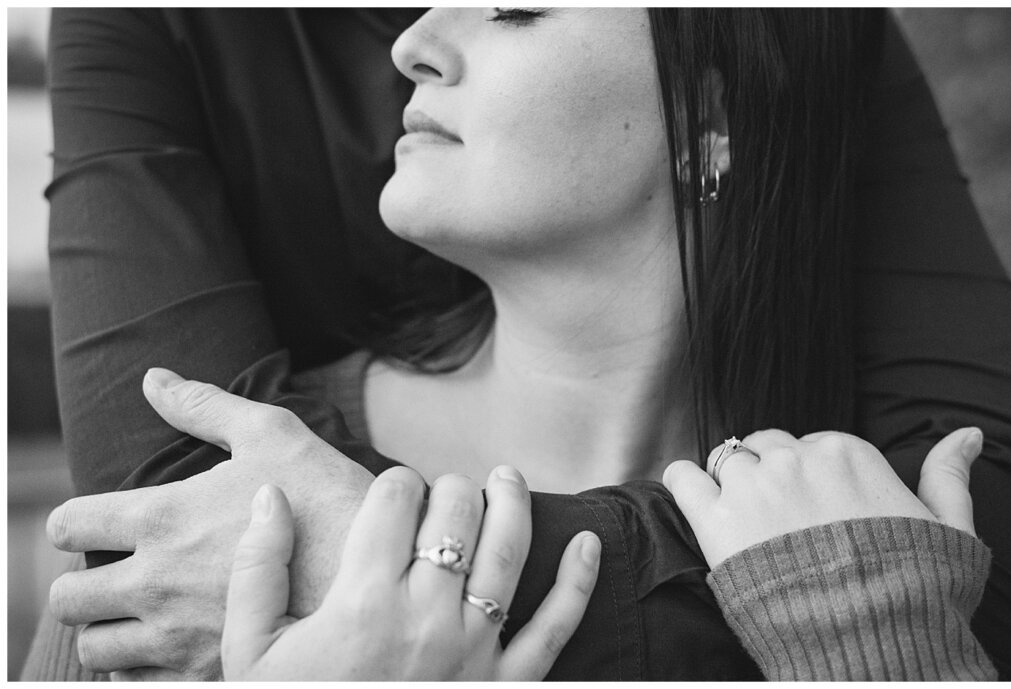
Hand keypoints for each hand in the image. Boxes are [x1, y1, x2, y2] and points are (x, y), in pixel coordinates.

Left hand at [46, 368, 373, 678]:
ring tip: (138, 616)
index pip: (69, 525)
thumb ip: (205, 406)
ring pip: (95, 650)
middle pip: (68, 599)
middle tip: (113, 575)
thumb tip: (155, 380)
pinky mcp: (206, 672)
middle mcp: (157, 581)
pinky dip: (137, 670)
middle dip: (81, 586)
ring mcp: (178, 636)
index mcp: (163, 518)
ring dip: (107, 631)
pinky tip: (165, 648)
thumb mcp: (272, 432)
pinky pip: (135, 686)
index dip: (74, 522)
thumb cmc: (328, 495)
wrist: (383, 569)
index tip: (92, 525)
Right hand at [222, 467, 601, 679]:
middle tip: (442, 493)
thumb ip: (258, 569)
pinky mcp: (507, 685)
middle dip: (449, 489)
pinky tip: (589, 543)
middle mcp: (426, 617)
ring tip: (507, 479)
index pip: (395, 498)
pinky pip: (555, 627)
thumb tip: (270, 497)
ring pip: (508, 552)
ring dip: (512, 503)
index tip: (391, 494)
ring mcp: (473, 651)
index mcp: (362, 602)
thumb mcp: (252, 650)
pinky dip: (578, 583)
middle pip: (455, 513)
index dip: (394, 482)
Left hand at [662, 427, 981, 568]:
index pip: (811, 446)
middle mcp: (794, 459)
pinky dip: (686, 484)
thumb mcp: (948, 529)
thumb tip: (968, 435)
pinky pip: (683, 477)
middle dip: (771, 476)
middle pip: (766, 447)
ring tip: (744, 519)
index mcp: (845, 452)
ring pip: (727, 460)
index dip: (812, 478)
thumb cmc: (910, 590)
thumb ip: (948, 475)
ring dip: (732, 483)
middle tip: (779, 519)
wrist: (867, 640)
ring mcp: (752, 486)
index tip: (816, 510)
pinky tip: (699, 502)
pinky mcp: (716, 519)